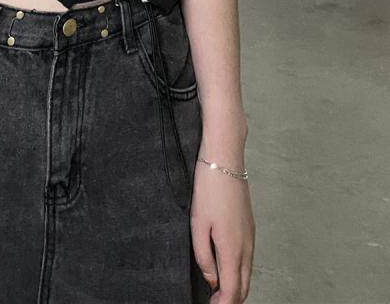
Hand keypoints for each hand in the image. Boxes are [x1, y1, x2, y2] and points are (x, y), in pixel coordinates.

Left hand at [190, 162, 254, 301]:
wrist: (225, 161)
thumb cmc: (209, 189)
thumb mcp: (198, 224)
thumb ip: (204, 256)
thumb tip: (212, 280)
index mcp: (232, 248)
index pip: (232, 290)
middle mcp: (246, 246)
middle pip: (244, 286)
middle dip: (232, 300)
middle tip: (214, 302)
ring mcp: (251, 237)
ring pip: (248, 273)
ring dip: (236, 287)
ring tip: (218, 291)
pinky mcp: (250, 228)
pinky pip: (248, 259)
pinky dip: (240, 272)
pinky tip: (227, 268)